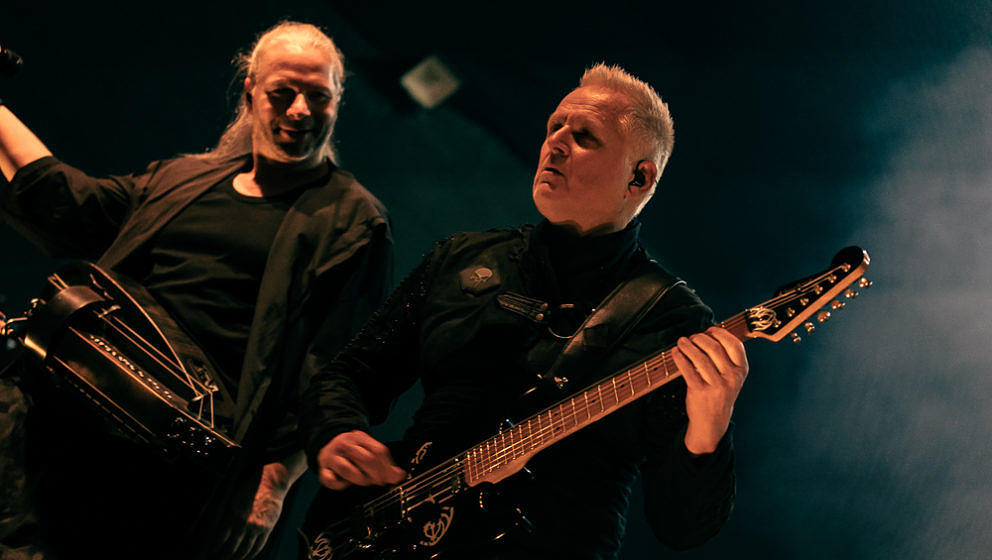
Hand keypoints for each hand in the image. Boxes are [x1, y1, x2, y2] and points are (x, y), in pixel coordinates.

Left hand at [215, 463, 290, 559]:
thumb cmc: (250, 490)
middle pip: (232, 547)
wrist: (271, 484)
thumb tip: (220, 534)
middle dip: (224, 556)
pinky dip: (251, 554)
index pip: (221, 538)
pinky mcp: (267, 528)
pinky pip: (258, 546)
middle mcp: (244, 523)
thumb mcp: (234, 501)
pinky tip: (246, 557)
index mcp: (233, 515)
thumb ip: (228, 518)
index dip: (215, 548)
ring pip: (245, 549)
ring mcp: (257, 527)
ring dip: (237, 558)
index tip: (211, 553)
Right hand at [316, 430, 405, 489]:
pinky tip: (344, 483)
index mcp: (359, 438)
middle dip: (376, 473)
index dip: (387, 466)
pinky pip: (329, 479)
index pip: (378, 450)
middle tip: (380, 481)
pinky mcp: (323, 469)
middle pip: (365, 459)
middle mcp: (345, 445)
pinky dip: (338, 484)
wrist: (328, 445)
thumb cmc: (352, 452)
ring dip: (360, 478)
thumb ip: (385, 463)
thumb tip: (400, 475)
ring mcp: (332, 457)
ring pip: (346, 468)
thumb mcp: (369, 451)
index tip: (391, 477)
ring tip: (365, 482)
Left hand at [672, 326, 748, 454]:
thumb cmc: (720, 392)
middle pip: (714, 348)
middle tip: (691, 338)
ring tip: (681, 342)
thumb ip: (725, 357)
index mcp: (742, 370)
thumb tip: (708, 333)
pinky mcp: (700, 391)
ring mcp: (717, 385)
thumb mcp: (732, 377)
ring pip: (699, 357)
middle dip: (700, 338)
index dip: (720, 333)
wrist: (713, 421)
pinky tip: (675, 352)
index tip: (708, 330)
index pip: (734, 344)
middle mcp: (732, 377)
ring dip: (687, 346)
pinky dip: (679, 358)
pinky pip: (687, 369)